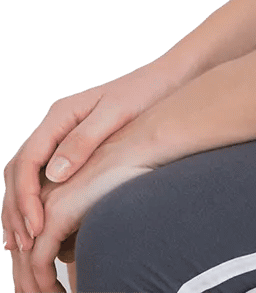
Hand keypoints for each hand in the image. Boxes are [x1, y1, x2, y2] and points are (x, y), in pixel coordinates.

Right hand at [3, 58, 181, 268]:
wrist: (171, 77)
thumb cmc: (147, 91)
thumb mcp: (118, 112)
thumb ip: (84, 140)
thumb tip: (53, 175)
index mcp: (59, 114)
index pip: (26, 162)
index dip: (25, 198)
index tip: (37, 228)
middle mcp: (54, 125)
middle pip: (17, 173)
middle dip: (17, 210)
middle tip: (25, 245)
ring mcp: (62, 136)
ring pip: (25, 178)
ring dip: (19, 210)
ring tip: (23, 246)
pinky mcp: (74, 147)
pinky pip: (42, 178)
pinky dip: (35, 202)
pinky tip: (41, 228)